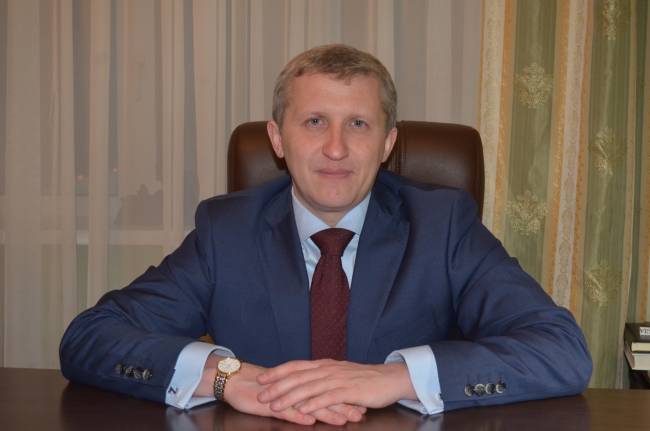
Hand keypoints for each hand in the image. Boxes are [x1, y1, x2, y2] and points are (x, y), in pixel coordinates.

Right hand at [196, 356, 364, 424]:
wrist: (237, 380)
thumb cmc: (262, 389)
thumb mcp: (286, 393)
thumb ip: (304, 397)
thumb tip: (324, 403)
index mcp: (301, 383)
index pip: (328, 390)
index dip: (345, 397)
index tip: (363, 404)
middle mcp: (296, 387)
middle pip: (323, 396)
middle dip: (344, 405)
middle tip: (361, 412)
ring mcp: (283, 395)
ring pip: (309, 403)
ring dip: (328, 411)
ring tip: (344, 419)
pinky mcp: (270, 403)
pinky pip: (286, 410)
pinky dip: (299, 414)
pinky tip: (310, 420)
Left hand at [256, 359, 416, 414]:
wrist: (389, 379)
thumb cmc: (364, 380)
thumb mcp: (340, 374)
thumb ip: (322, 377)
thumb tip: (304, 382)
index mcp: (325, 365)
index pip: (296, 365)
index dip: (278, 371)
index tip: (261, 378)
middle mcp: (329, 369)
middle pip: (298, 376)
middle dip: (277, 386)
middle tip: (260, 395)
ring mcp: (339, 379)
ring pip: (310, 387)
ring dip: (290, 397)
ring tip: (276, 405)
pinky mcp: (350, 391)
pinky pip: (328, 397)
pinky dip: (314, 404)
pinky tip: (303, 410)